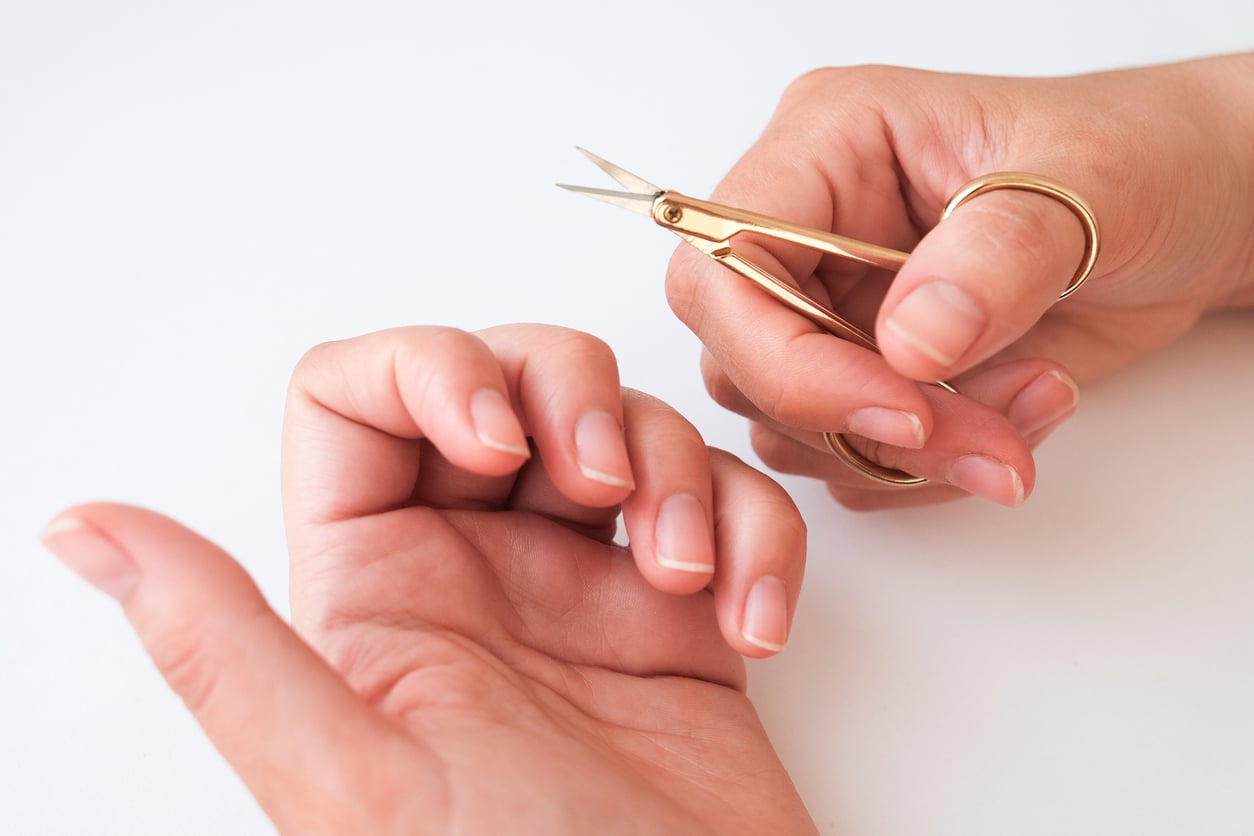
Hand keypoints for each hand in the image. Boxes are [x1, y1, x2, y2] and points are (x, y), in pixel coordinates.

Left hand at [42, 325, 814, 834]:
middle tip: (604, 487)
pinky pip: (727, 508)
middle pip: (510, 377)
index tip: (496, 442)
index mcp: (378, 591)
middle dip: (574, 400)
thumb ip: (225, 649)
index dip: (429, 372)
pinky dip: (757, 537)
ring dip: (676, 474)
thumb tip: (86, 532)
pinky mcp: (687, 612)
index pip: (357, 395)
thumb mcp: (357, 780)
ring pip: (628, 429)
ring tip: (684, 576)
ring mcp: (590, 586)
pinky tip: (752, 622)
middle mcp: (480, 569)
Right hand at [667, 54, 1253, 509]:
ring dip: (914, 454)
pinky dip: (935, 470)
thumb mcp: (1089, 185)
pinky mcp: (865, 372)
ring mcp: (833, 306)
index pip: (724, 261)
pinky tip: (1020, 415)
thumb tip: (908, 344)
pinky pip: (852, 461)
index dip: (783, 354)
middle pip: (744, 361)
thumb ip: (995, 256)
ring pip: (794, 428)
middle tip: (991, 440)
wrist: (1193, 214)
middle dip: (865, 423)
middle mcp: (809, 229)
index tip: (899, 407)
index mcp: (828, 145)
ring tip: (1033, 401)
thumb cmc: (1140, 160)